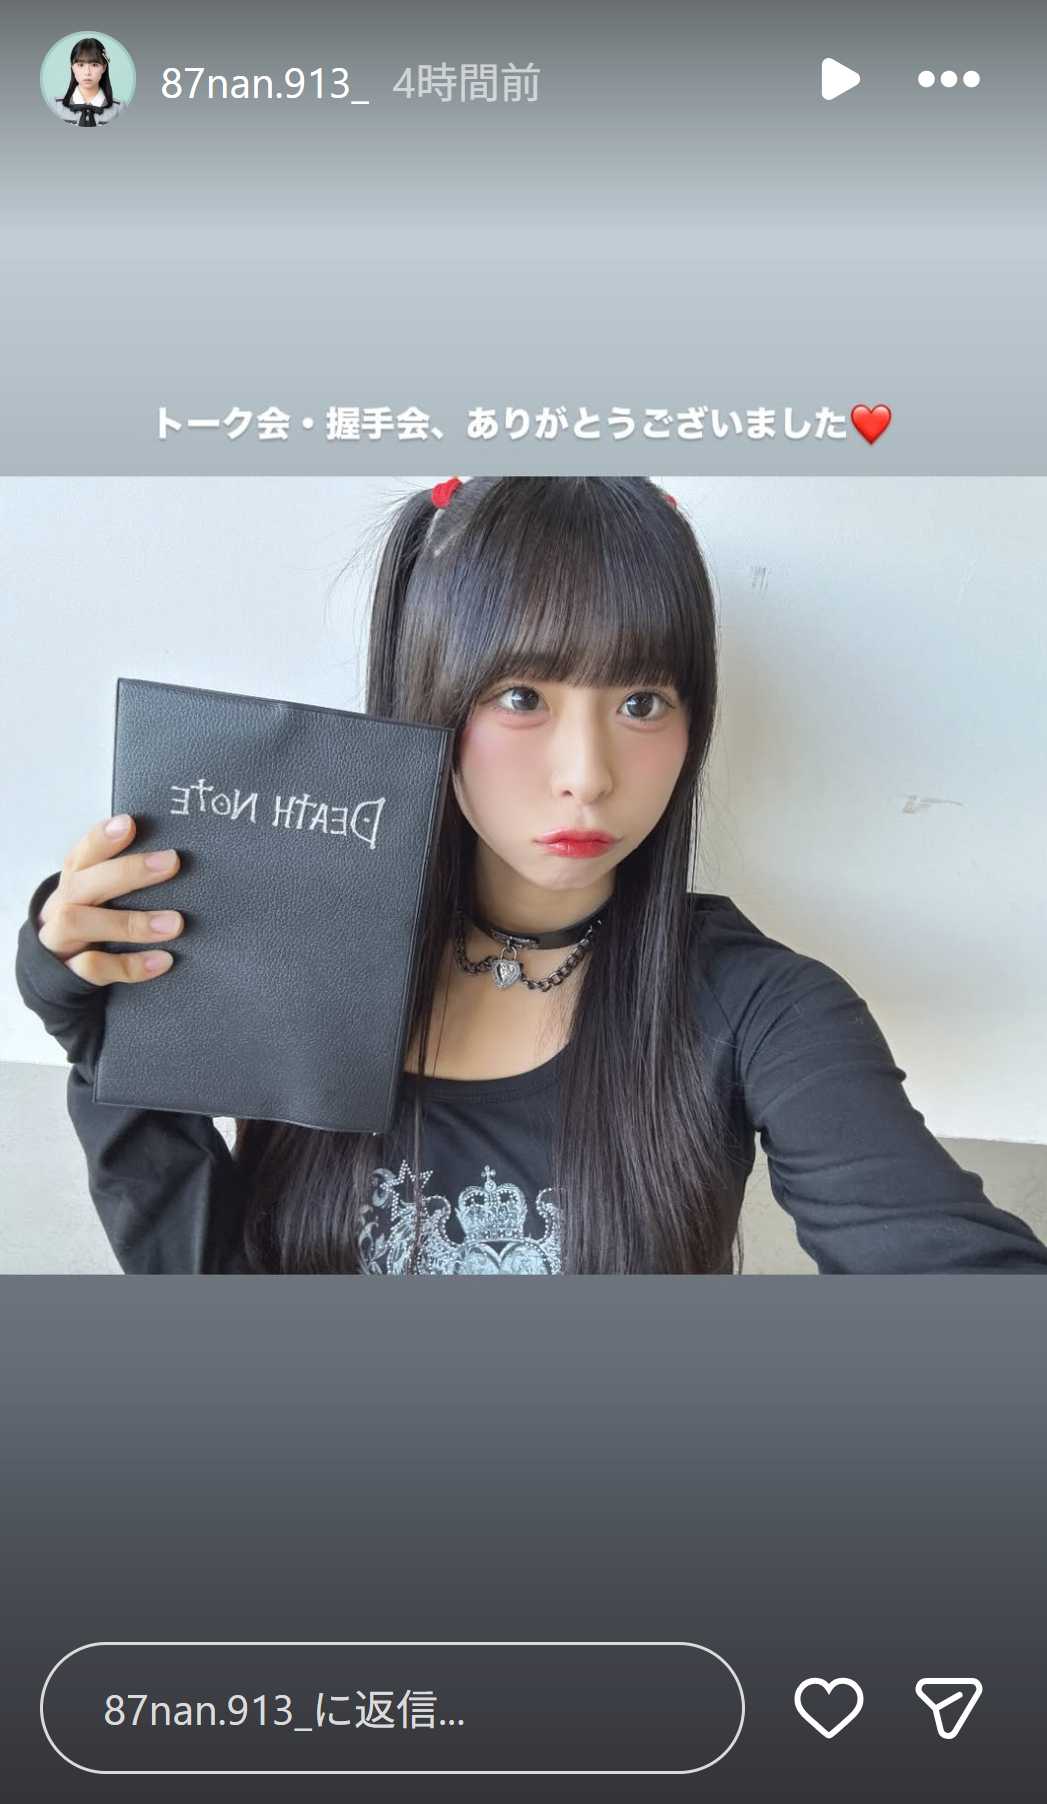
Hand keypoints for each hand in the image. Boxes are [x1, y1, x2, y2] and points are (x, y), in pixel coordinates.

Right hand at [37, 814, 182, 985]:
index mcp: (72, 883)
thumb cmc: (90, 925)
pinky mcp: (67, 974)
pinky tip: (164, 960)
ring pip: (79, 923)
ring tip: (175, 923)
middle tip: (171, 862)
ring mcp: (59, 941)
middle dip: (126, 872)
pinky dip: (131, 965)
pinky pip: (94, 968)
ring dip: (130, 923)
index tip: (129, 823)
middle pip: (81, 884)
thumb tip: (174, 861)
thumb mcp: (97, 899)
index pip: (81, 855)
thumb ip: (122, 881)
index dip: (101, 839)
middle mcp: (61, 907)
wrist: (53, 976)